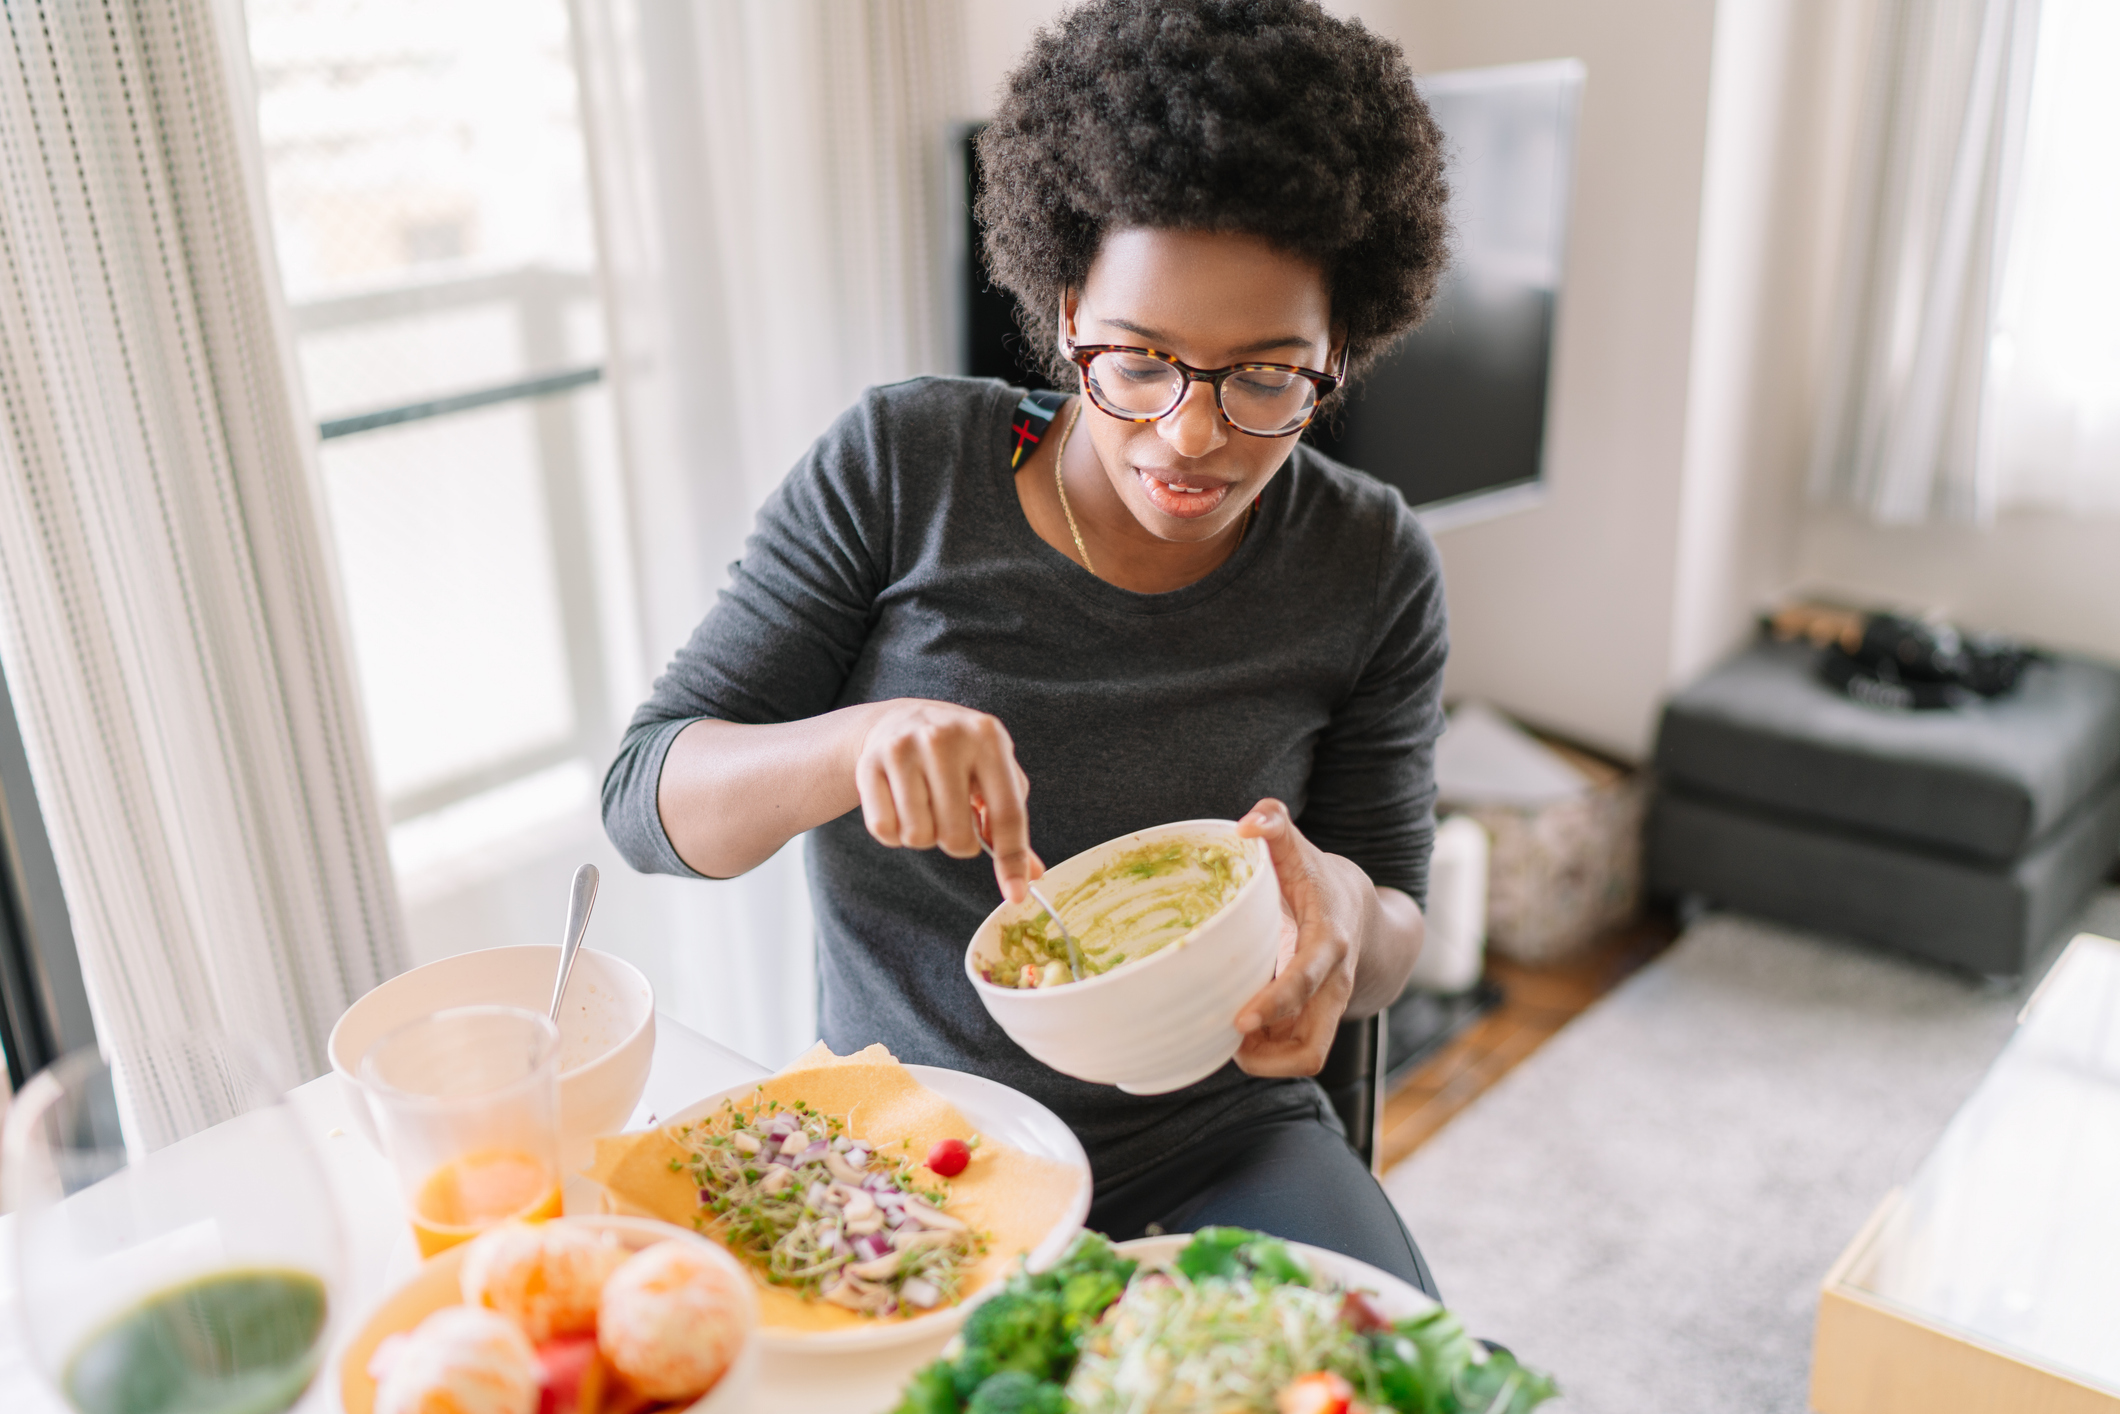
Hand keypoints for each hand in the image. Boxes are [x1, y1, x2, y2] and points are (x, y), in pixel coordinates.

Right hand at [854, 699, 1041, 901]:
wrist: (901, 719)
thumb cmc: (959, 754)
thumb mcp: (993, 772)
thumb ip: (1009, 820)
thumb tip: (1032, 874)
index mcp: (988, 737)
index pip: (1007, 812)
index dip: (1012, 859)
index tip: (1015, 894)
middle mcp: (945, 738)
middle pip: (957, 835)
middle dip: (957, 842)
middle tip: (952, 819)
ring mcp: (903, 748)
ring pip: (919, 836)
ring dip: (925, 836)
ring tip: (926, 807)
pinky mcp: (868, 764)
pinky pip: (885, 831)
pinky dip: (895, 834)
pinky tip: (901, 807)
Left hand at [1232, 799, 1369, 1076]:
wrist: (1365, 917)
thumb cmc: (1321, 881)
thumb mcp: (1302, 850)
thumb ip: (1275, 825)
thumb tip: (1246, 823)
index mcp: (1329, 942)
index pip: (1307, 980)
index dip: (1276, 1003)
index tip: (1240, 1020)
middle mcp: (1334, 985)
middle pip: (1314, 1046)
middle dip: (1268, 1058)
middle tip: (1225, 1039)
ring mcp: (1328, 1010)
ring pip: (1304, 1059)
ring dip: (1263, 1060)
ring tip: (1225, 1034)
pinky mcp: (1317, 1024)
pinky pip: (1293, 1056)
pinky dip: (1264, 1054)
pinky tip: (1237, 1031)